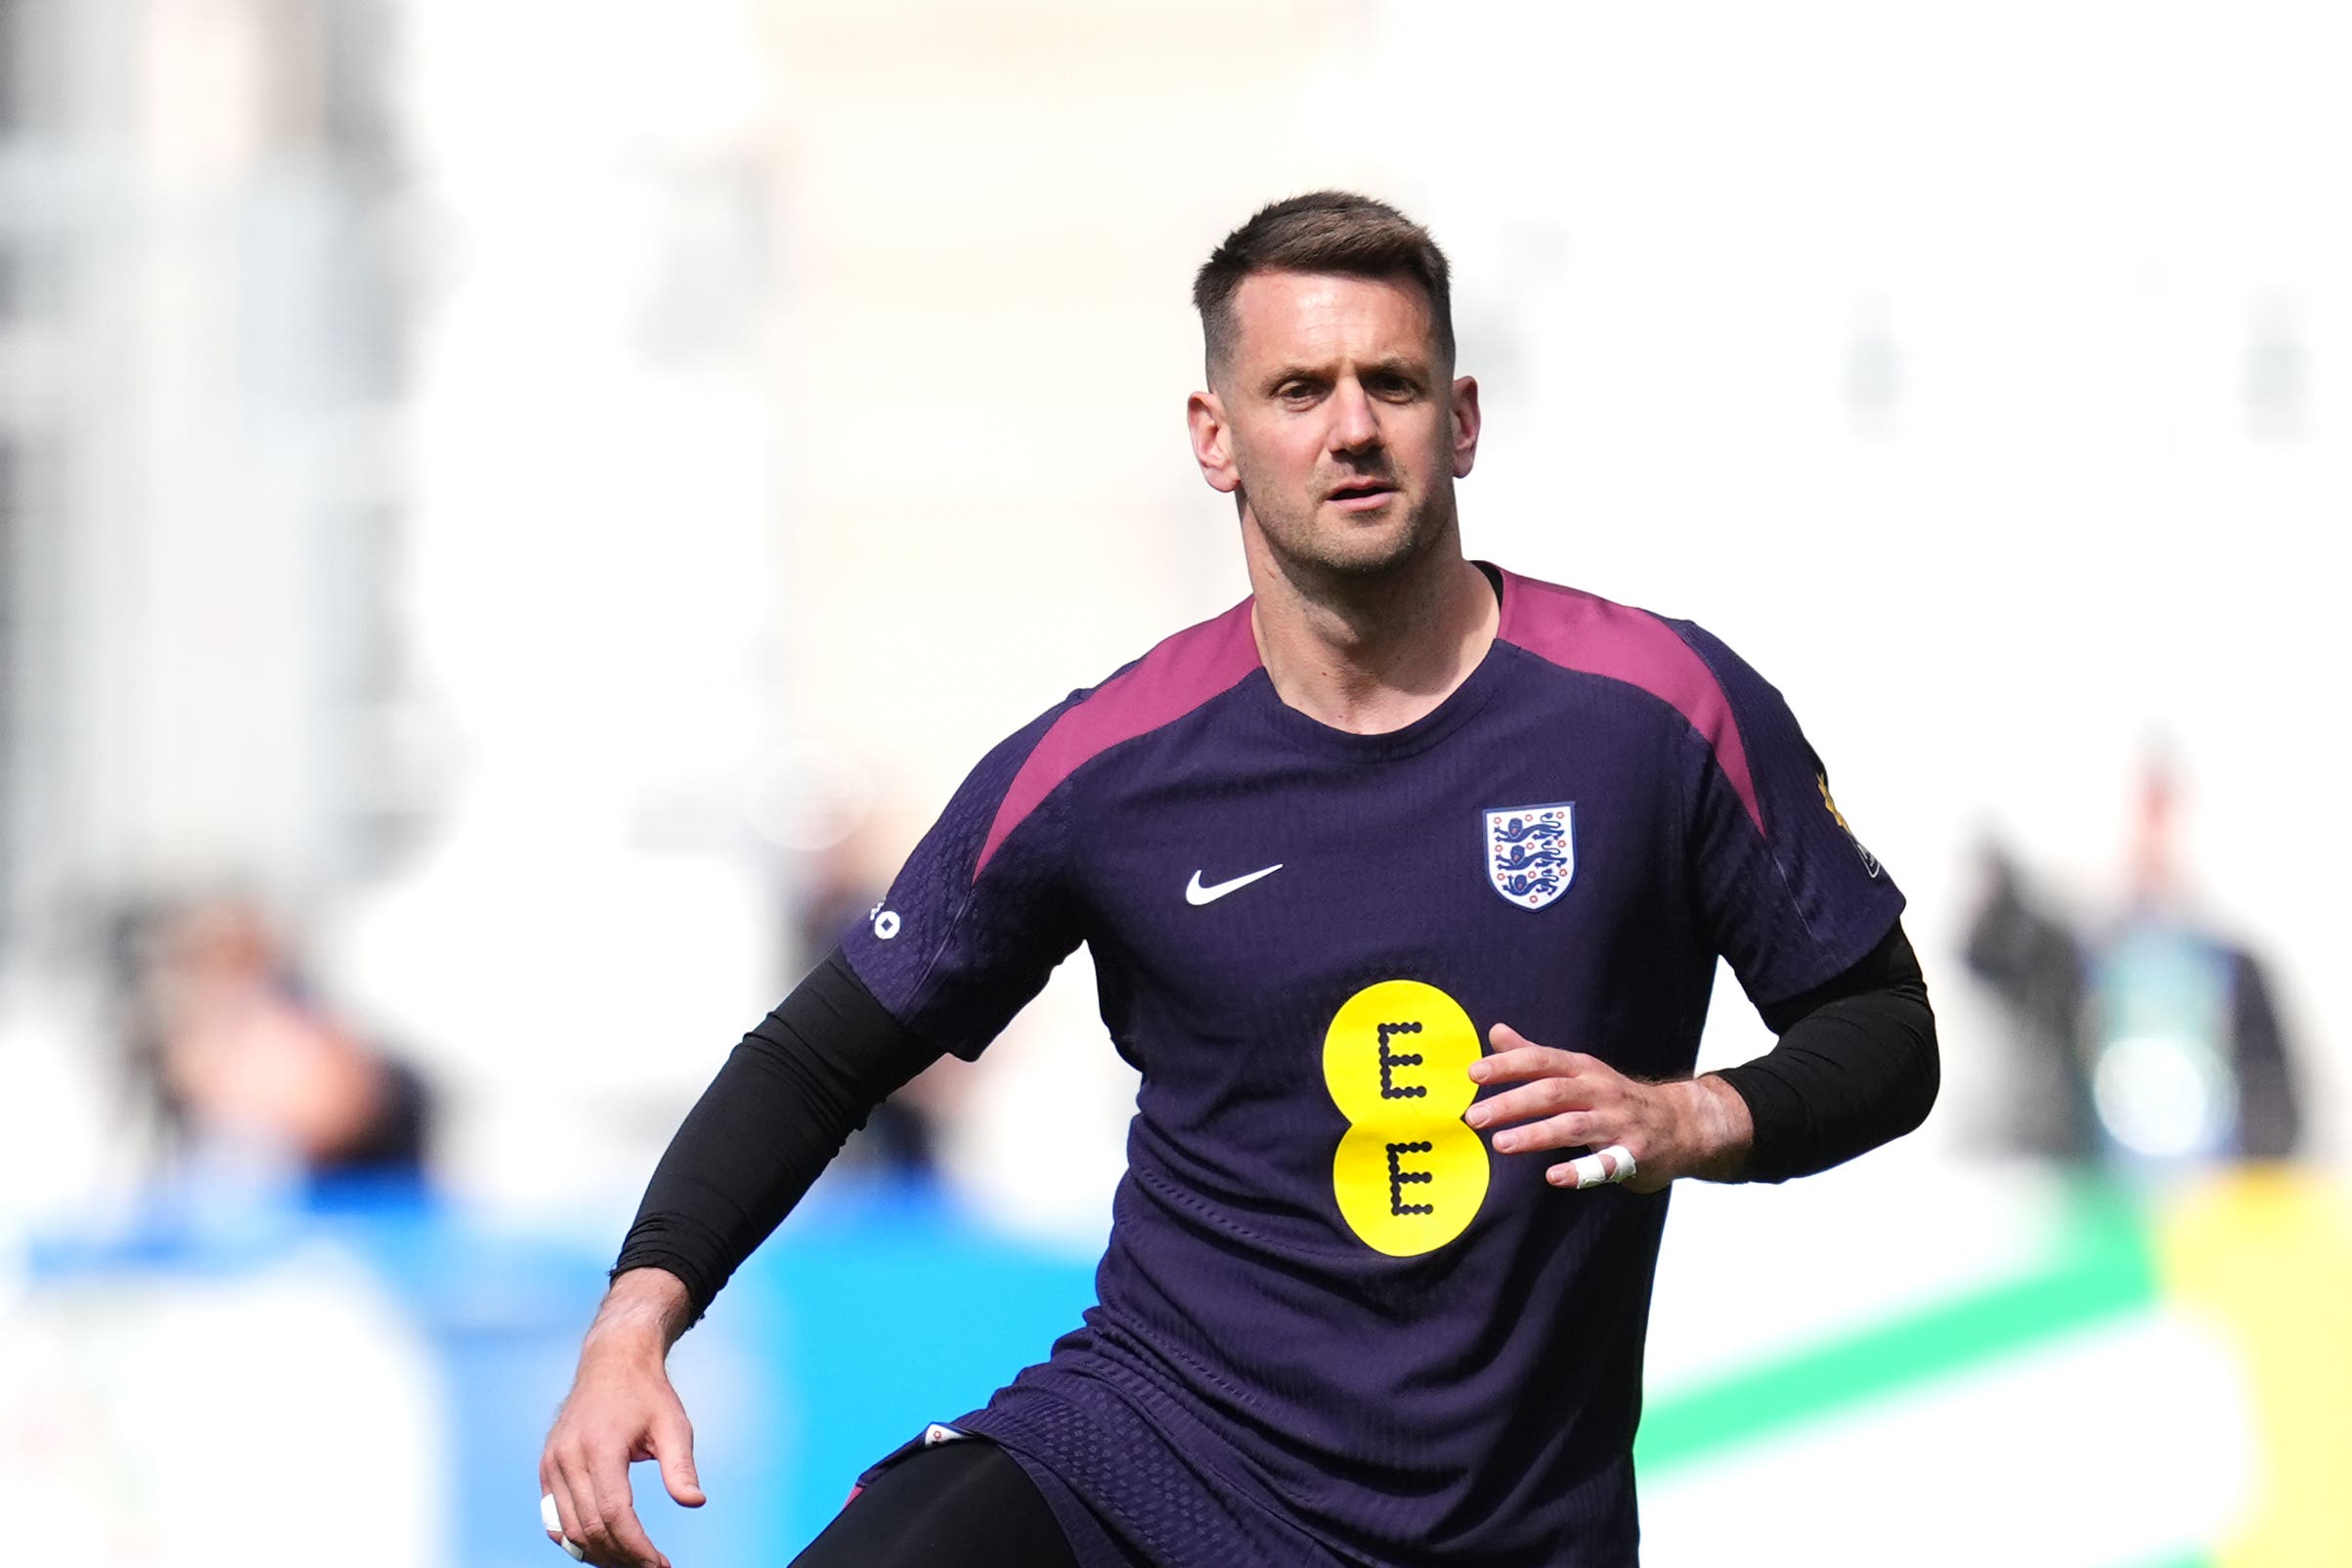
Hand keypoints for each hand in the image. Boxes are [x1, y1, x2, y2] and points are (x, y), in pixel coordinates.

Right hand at [539, 1270, 704, 1567]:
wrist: (611, 1361)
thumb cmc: (647, 1392)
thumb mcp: (673, 1424)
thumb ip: (681, 1466)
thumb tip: (694, 1502)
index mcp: (600, 1446)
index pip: (615, 1514)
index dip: (637, 1548)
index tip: (660, 1564)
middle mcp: (568, 1457)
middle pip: (590, 1528)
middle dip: (621, 1557)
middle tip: (650, 1567)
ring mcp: (552, 1463)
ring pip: (568, 1530)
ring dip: (598, 1554)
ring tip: (631, 1562)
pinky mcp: (546, 1467)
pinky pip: (554, 1518)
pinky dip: (575, 1540)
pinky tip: (604, 1548)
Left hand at [1465, 1024, 1751, 1192]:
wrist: (1681, 1124)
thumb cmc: (1615, 1098)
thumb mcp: (1579, 1070)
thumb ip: (1534, 1055)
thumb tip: (1496, 1032)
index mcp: (1582, 1070)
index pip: (1540, 1060)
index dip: (1507, 1064)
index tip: (1473, 1073)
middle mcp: (1599, 1092)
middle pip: (1552, 1092)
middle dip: (1511, 1103)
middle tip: (1474, 1116)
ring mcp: (1617, 1123)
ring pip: (1573, 1126)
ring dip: (1536, 1134)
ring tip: (1501, 1143)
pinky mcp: (1632, 1155)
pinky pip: (1604, 1164)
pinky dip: (1580, 1171)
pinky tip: (1553, 1177)